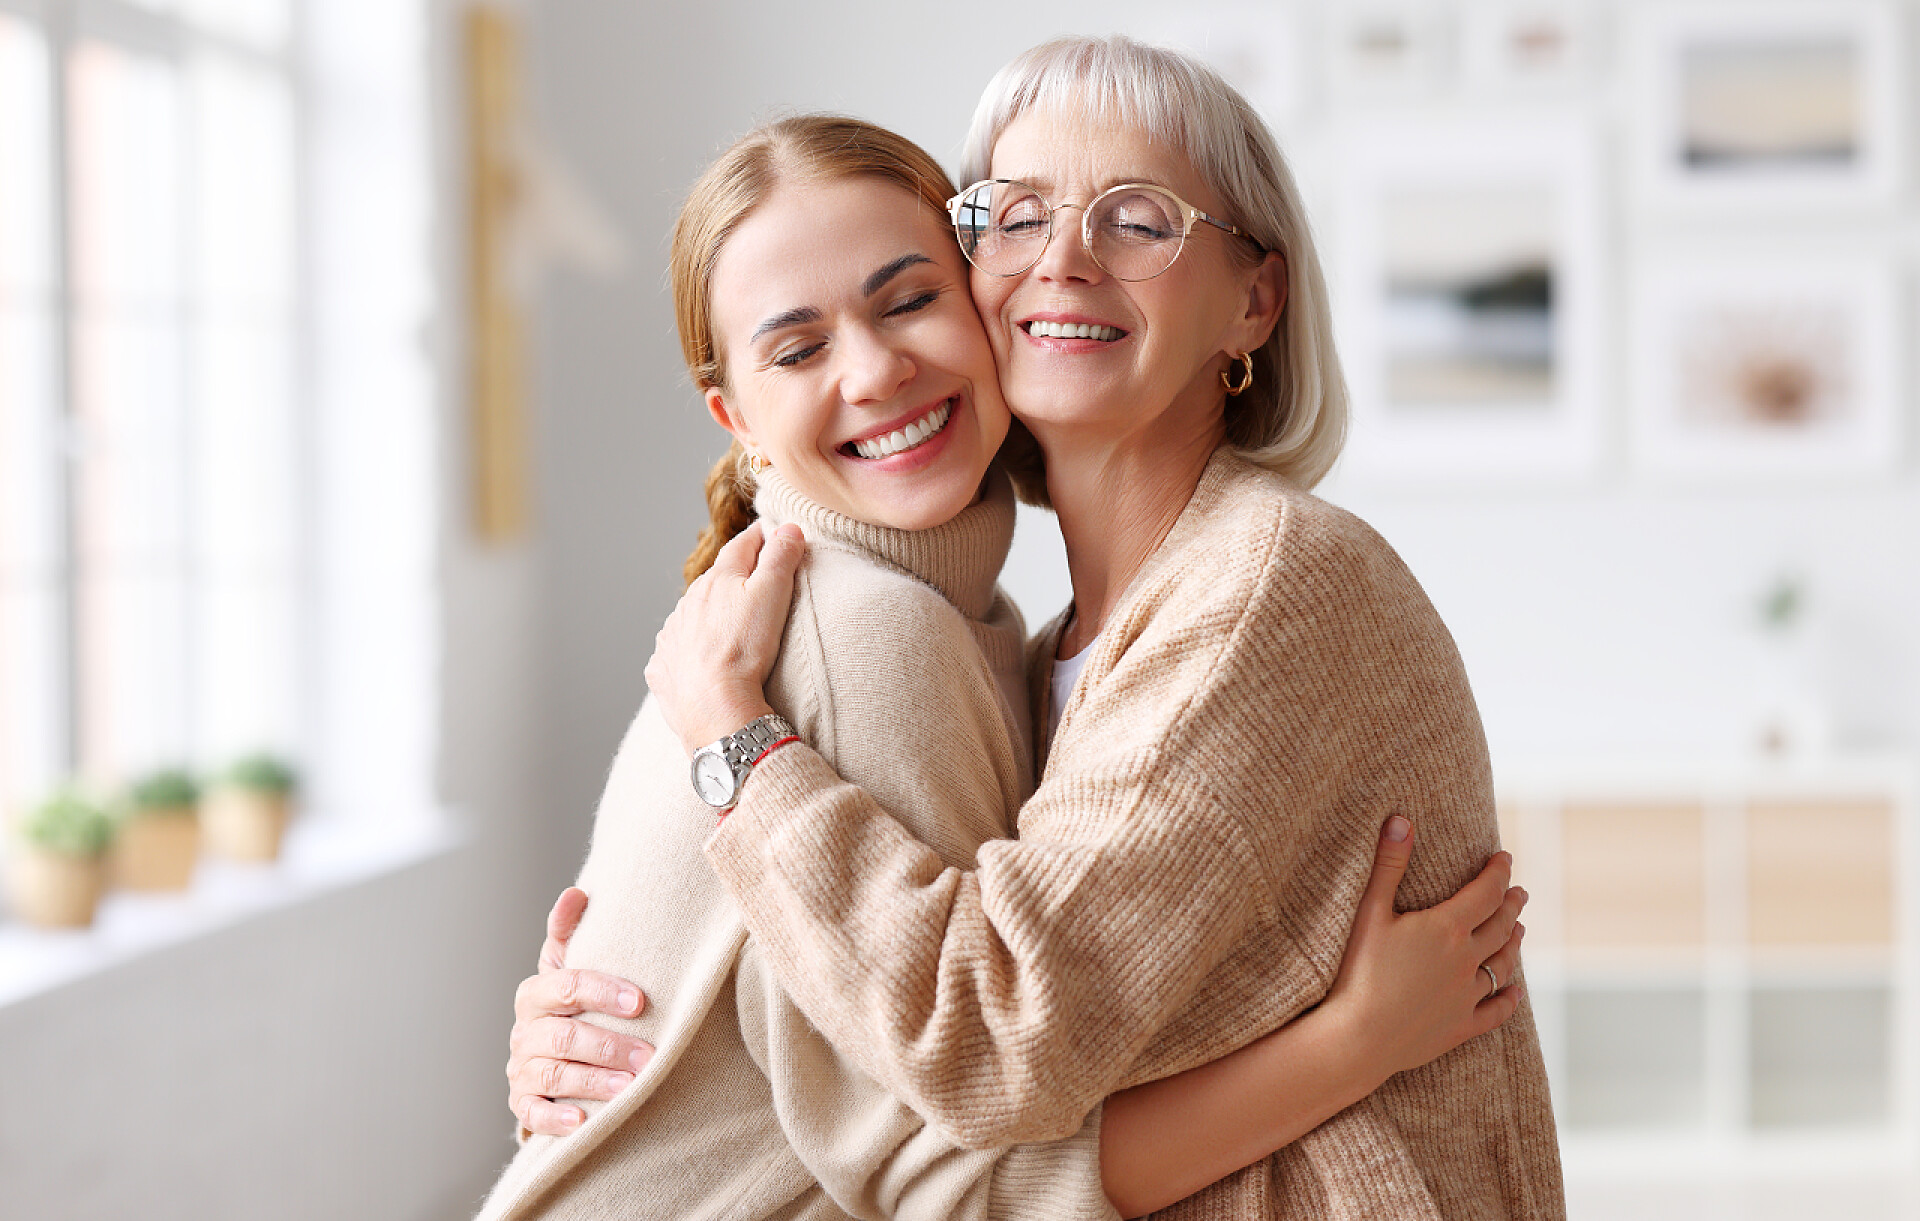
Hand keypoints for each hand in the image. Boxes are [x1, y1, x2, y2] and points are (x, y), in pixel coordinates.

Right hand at [506, 887, 655, 1135]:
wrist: (552, 1052)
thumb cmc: (572, 1003)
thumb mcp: (569, 966)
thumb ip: (570, 932)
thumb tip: (576, 892)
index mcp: (537, 992)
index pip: (566, 986)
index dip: (602, 992)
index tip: (640, 1001)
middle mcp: (524, 1030)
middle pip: (563, 1036)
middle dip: (608, 1046)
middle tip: (649, 1056)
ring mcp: (521, 1068)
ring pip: (553, 1074)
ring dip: (593, 1081)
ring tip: (630, 1087)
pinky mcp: (522, 1102)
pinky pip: (532, 1113)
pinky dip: (556, 1118)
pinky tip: (584, 1121)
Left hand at [645, 520, 806, 754]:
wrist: (712, 707)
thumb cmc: (745, 651)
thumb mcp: (772, 596)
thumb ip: (780, 559)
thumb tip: (787, 527)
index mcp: (717, 580)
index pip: (742, 546)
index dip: (761, 536)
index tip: (772, 532)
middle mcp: (688, 602)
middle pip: (715, 580)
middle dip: (734, 577)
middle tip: (755, 582)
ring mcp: (672, 635)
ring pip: (693, 614)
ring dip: (709, 614)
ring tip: (729, 627)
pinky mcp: (663, 666)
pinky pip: (677, 650)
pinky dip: (690, 649)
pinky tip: (702, 660)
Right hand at [1322, 817, 1525, 1088]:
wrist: (1358, 1038)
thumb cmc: (1358, 972)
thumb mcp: (1369, 912)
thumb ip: (1389, 865)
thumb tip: (1402, 820)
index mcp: (1446, 928)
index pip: (1485, 892)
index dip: (1498, 872)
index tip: (1505, 859)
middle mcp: (1465, 960)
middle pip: (1500, 926)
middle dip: (1511, 904)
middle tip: (1519, 892)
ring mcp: (1466, 996)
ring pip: (1502, 965)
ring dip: (1512, 944)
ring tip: (1518, 930)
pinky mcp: (1460, 1027)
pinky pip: (1494, 1011)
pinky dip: (1508, 999)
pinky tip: (1515, 993)